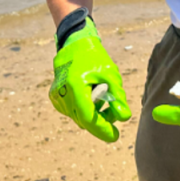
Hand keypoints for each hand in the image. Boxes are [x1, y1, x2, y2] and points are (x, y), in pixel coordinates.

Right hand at [48, 18, 131, 141]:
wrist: (74, 44)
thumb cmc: (95, 58)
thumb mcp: (111, 75)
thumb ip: (117, 97)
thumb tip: (124, 118)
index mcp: (75, 86)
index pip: (89, 118)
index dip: (102, 130)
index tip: (116, 136)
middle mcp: (62, 94)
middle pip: (84, 120)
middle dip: (101, 121)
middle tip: (116, 111)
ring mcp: (56, 97)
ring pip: (79, 117)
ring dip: (94, 115)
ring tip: (105, 98)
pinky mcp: (55, 97)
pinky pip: (73, 111)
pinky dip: (85, 109)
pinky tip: (92, 95)